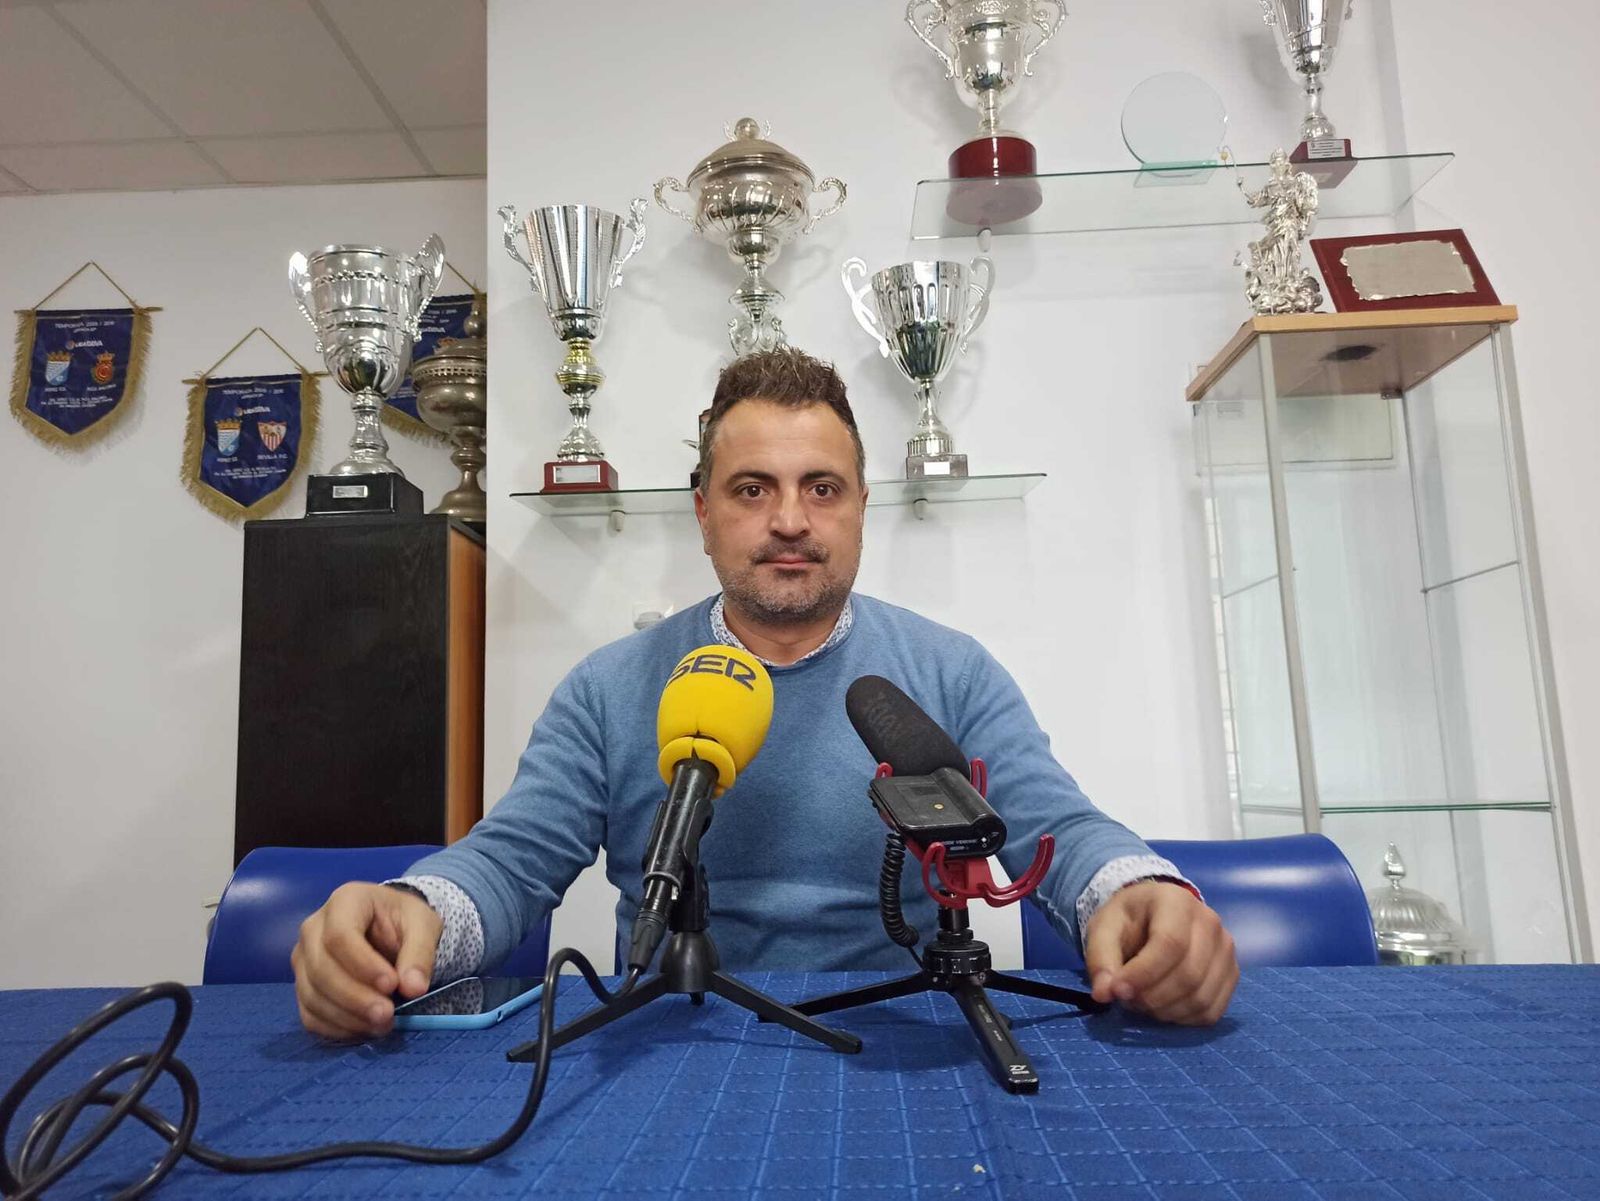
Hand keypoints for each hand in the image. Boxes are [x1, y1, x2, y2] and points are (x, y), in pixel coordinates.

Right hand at [290, 882, 441, 1038]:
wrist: (388, 929)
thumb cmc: (404, 921)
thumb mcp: (423, 925)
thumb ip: (421, 952)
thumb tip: (414, 988)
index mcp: (345, 901)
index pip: (339, 935)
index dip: (363, 965)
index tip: (392, 985)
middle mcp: (313, 928)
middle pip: (321, 968)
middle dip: (355, 998)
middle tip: (388, 1015)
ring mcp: (303, 958)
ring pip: (312, 995)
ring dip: (347, 1017)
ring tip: (383, 1025)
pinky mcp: (303, 986)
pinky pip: (310, 1014)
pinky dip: (336, 1027)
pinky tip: (364, 1029)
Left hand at [1083, 880, 1237, 1025]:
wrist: (1153, 916)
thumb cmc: (1128, 921)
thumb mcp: (1103, 929)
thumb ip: (1101, 959)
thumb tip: (1104, 993)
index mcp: (1176, 901)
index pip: (1170, 944)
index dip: (1143, 974)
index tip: (1118, 992)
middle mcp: (1210, 922)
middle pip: (1189, 975)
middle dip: (1152, 997)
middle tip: (1127, 998)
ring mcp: (1226, 949)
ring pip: (1201, 997)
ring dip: (1165, 1011)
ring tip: (1142, 1001)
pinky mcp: (1231, 974)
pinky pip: (1211, 1010)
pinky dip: (1183, 1019)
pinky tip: (1163, 1007)